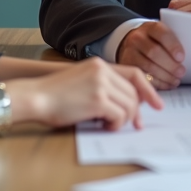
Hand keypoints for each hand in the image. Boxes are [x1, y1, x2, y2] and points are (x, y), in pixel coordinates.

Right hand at [17, 57, 162, 130]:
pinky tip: (104, 126)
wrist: (34, 97)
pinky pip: (120, 115)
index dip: (148, 90)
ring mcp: (100, 84)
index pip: (134, 74)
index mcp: (99, 64)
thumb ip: (103, 86)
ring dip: (123, 120)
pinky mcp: (97, 100)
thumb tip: (127, 104)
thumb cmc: (53, 95)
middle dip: (136, 111)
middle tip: (135, 125)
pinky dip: (115, 125)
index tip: (157, 104)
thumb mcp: (81, 82)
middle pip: (134, 93)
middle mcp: (102, 71)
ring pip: (129, 105)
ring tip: (110, 125)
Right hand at [117, 21, 185, 89]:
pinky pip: (142, 76)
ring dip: (165, 76)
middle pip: (154, 52)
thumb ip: (173, 42)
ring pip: (148, 66)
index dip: (173, 46)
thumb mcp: (162, 35)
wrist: (132, 42)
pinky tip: (167, 84)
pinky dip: (157, 83)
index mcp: (151, 27)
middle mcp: (137, 38)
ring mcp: (130, 51)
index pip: (162, 34)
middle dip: (170, 64)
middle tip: (182, 72)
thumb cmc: (155, 40)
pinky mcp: (127, 65)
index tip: (181, 57)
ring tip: (176, 80)